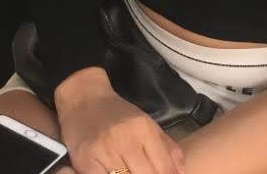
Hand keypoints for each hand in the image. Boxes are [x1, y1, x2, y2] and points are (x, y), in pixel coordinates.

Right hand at [55, 69, 184, 173]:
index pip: (164, 168)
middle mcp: (125, 139)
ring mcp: (104, 151)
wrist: (84, 100)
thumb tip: (182, 171)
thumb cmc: (117, 114)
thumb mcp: (146, 122)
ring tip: (132, 173)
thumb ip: (166, 146)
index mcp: (143, 129)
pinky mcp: (86, 161)